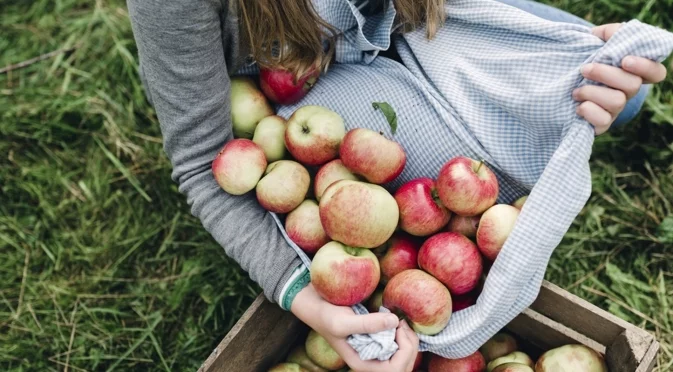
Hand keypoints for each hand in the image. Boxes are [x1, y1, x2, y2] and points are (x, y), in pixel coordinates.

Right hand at [291, 284, 419, 371]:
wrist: (316, 304)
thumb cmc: (326, 316)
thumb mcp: (343, 322)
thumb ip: (368, 324)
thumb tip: (395, 321)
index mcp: (362, 363)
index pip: (394, 369)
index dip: (404, 350)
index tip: (397, 327)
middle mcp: (370, 360)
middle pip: (404, 365)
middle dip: (410, 346)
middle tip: (402, 322)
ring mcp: (375, 350)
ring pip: (404, 356)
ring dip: (409, 340)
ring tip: (400, 322)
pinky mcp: (377, 339)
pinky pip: (399, 344)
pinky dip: (404, 334)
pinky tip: (397, 321)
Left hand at [573, 23, 667, 134]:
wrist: (564, 83)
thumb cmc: (588, 60)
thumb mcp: (599, 42)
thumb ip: (610, 33)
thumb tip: (613, 34)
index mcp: (634, 72)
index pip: (656, 72)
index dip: (645, 67)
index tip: (625, 60)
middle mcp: (629, 91)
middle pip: (632, 85)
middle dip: (606, 74)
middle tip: (584, 69)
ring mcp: (617, 108)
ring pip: (617, 102)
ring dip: (592, 93)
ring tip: (576, 90)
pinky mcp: (603, 123)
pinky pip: (603, 122)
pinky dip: (589, 112)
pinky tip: (578, 106)